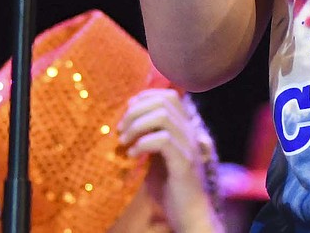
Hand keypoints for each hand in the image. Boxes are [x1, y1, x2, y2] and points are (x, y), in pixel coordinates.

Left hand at [118, 88, 222, 232]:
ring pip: (163, 116)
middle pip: (163, 101)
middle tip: (120, 130)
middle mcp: (189, 131)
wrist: (189, 213)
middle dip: (136, 111)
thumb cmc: (169, 187)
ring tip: (124, 141)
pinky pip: (163, 140)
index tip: (127, 109)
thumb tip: (127, 123)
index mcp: (184, 127)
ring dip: (137, 125)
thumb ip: (149, 138)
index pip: (169, 95)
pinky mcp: (183, 162)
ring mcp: (188, 145)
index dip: (146, 96)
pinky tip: (133, 156)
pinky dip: (143, 143)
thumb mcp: (157, 157)